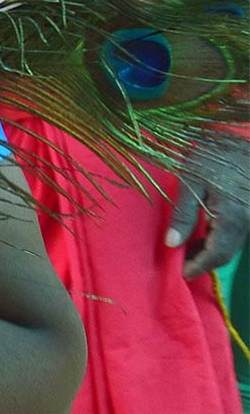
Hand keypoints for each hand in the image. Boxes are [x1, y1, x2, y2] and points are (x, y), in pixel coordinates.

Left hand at [165, 135, 249, 279]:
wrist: (245, 139)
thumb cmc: (215, 156)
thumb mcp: (192, 181)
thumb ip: (183, 214)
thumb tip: (171, 244)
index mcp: (232, 220)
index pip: (216, 255)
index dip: (199, 266)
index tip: (182, 274)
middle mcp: (247, 223)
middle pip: (225, 252)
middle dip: (203, 260)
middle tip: (181, 262)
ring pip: (232, 242)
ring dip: (211, 248)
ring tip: (187, 248)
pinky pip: (236, 231)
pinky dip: (220, 236)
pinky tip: (203, 232)